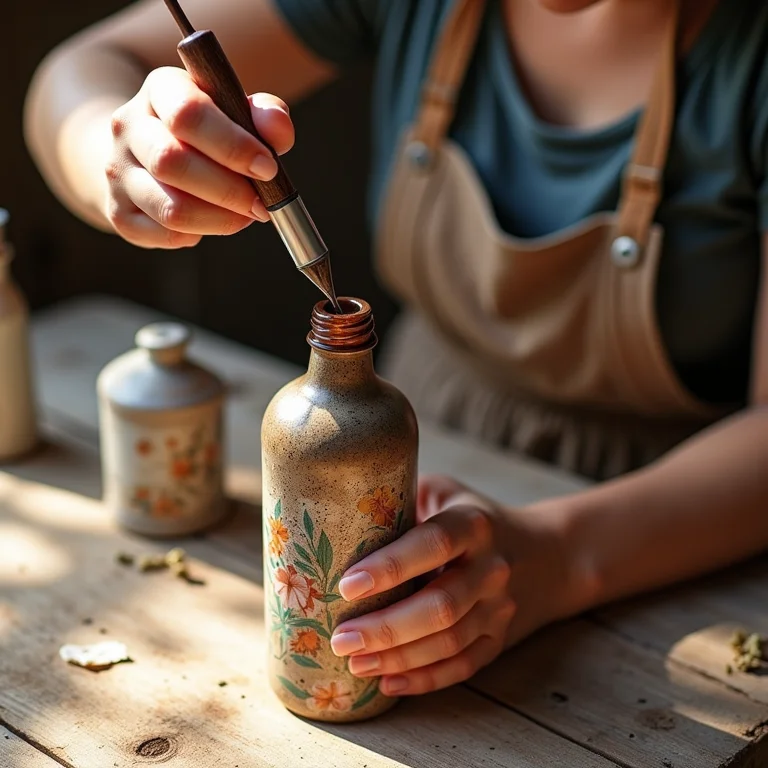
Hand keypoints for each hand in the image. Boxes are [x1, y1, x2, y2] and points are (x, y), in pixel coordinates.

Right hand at [105, 67, 293, 247]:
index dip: (233, 145)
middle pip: (173, 162)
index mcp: (160, 90)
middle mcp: (128, 127)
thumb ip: (265, 115)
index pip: (187, 113)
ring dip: (220, 219)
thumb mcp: (236, 111)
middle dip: (229, 189)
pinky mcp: (120, 213)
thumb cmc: (206, 133)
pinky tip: (214, 221)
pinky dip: (200, 234)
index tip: (268, 168)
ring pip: (171, 208)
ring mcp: (118, 172)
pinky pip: (166, 235)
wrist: (146, 154)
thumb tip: (276, 128)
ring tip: (245, 215)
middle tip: (262, 203)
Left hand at [330, 475, 576, 695]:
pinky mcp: (501, 637)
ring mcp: (500, 606)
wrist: (545, 552)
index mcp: (473, 524)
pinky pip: (464, 665)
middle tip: (340, 638)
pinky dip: (425, 679)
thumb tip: (331, 514)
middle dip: (386, 627)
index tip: (347, 585)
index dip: (391, 566)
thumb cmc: (470, 516)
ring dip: (399, 658)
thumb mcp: (442, 492)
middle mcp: (491, 567)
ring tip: (354, 662)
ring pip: (450, 641)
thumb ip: (398, 497)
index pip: (433, 544)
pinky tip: (387, 683)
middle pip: (441, 605)